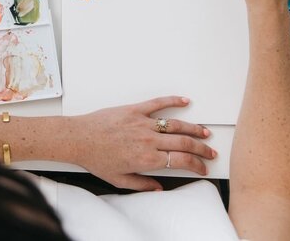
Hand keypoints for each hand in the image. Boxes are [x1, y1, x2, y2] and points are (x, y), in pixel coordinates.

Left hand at [66, 96, 215, 190]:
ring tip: (204, 131)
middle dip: (202, 148)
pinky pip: (158, 103)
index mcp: (147, 159)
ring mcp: (142, 123)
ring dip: (194, 128)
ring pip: (176, 124)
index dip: (197, 165)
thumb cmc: (96, 158)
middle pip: (184, 142)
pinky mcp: (134, 110)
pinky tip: (184, 101)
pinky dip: (173, 100)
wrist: (79, 138)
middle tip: (211, 151)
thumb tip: (158, 188)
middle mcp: (149, 140)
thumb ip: (142, 185)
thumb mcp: (119, 180)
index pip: (181, 161)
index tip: (202, 168)